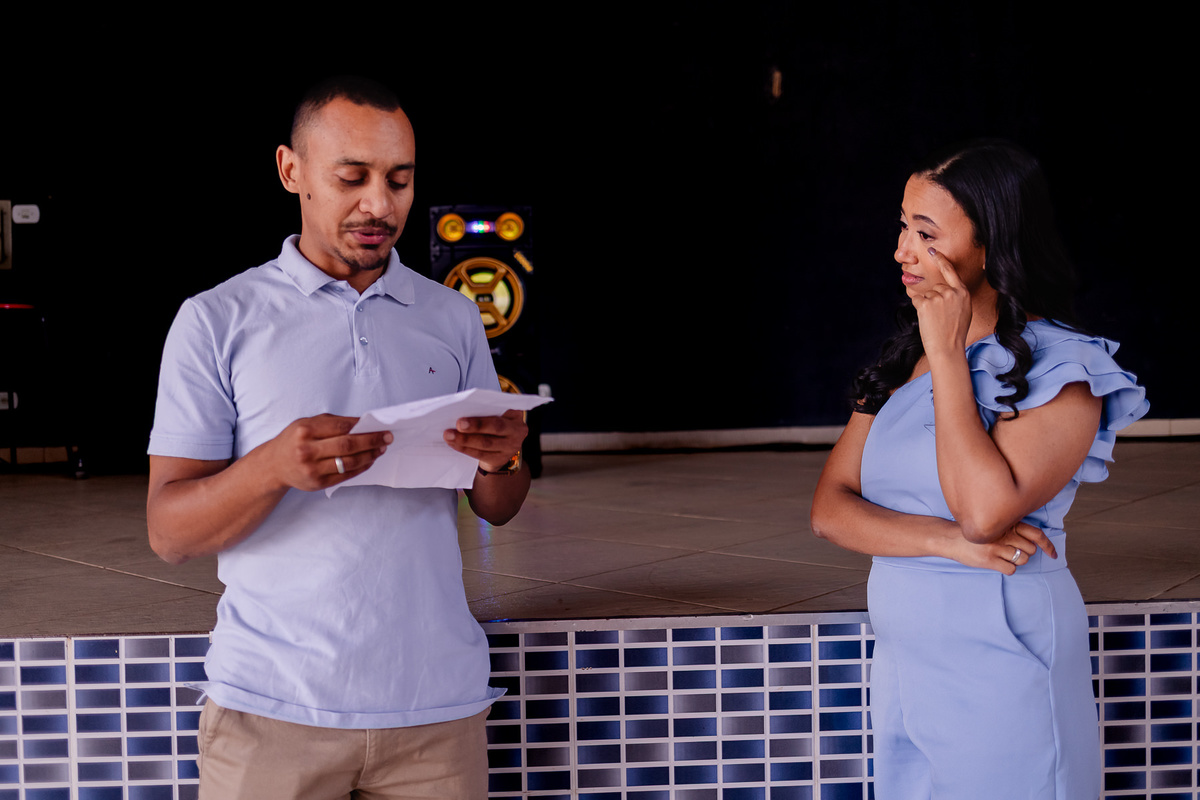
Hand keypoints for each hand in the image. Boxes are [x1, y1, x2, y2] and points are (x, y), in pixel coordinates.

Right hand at [263, 414, 391, 491]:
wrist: (274, 465)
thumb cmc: (294, 440)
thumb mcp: (307, 423)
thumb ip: (333, 423)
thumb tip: (363, 424)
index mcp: (305, 430)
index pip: (341, 427)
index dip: (363, 427)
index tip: (379, 425)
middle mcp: (307, 450)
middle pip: (347, 445)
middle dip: (371, 441)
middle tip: (387, 438)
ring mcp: (312, 469)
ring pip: (349, 462)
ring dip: (370, 455)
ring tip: (381, 449)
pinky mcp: (318, 483)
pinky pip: (345, 475)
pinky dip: (361, 467)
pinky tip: (369, 460)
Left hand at [444, 408, 527, 472]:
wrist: (501, 446)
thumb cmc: (494, 424)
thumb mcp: (496, 414)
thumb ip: (485, 410)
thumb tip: (462, 408)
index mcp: (515, 415)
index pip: (503, 410)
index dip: (489, 410)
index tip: (474, 409)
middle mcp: (517, 431)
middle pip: (496, 427)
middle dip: (476, 425)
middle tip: (458, 424)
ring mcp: (510, 447)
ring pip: (486, 443)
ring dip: (465, 439)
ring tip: (449, 435)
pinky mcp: (499, 459)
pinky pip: (480, 454)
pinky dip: (465, 448)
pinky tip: (453, 444)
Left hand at [912, 246, 972, 357]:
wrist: (948, 348)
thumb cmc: (955, 332)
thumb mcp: (964, 311)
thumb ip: (956, 297)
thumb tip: (944, 290)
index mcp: (963, 293)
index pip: (950, 271)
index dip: (940, 260)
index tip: (932, 250)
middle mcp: (951, 292)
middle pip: (935, 287)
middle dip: (934, 299)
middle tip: (940, 317)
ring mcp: (938, 297)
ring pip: (926, 294)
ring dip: (926, 306)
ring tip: (935, 320)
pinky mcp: (925, 303)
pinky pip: (916, 300)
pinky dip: (918, 308)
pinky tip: (927, 319)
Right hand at [952, 521, 1056, 574]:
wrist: (950, 537)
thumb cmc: (975, 533)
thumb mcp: (994, 524)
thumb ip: (1012, 529)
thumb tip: (1034, 542)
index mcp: (1008, 523)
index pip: (1037, 534)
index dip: (1048, 546)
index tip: (1053, 555)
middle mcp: (1004, 533)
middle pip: (1030, 549)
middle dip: (1024, 553)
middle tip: (1011, 552)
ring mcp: (996, 546)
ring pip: (1022, 560)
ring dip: (1016, 561)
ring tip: (1003, 557)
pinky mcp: (989, 559)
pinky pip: (1011, 569)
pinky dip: (1007, 569)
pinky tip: (997, 563)